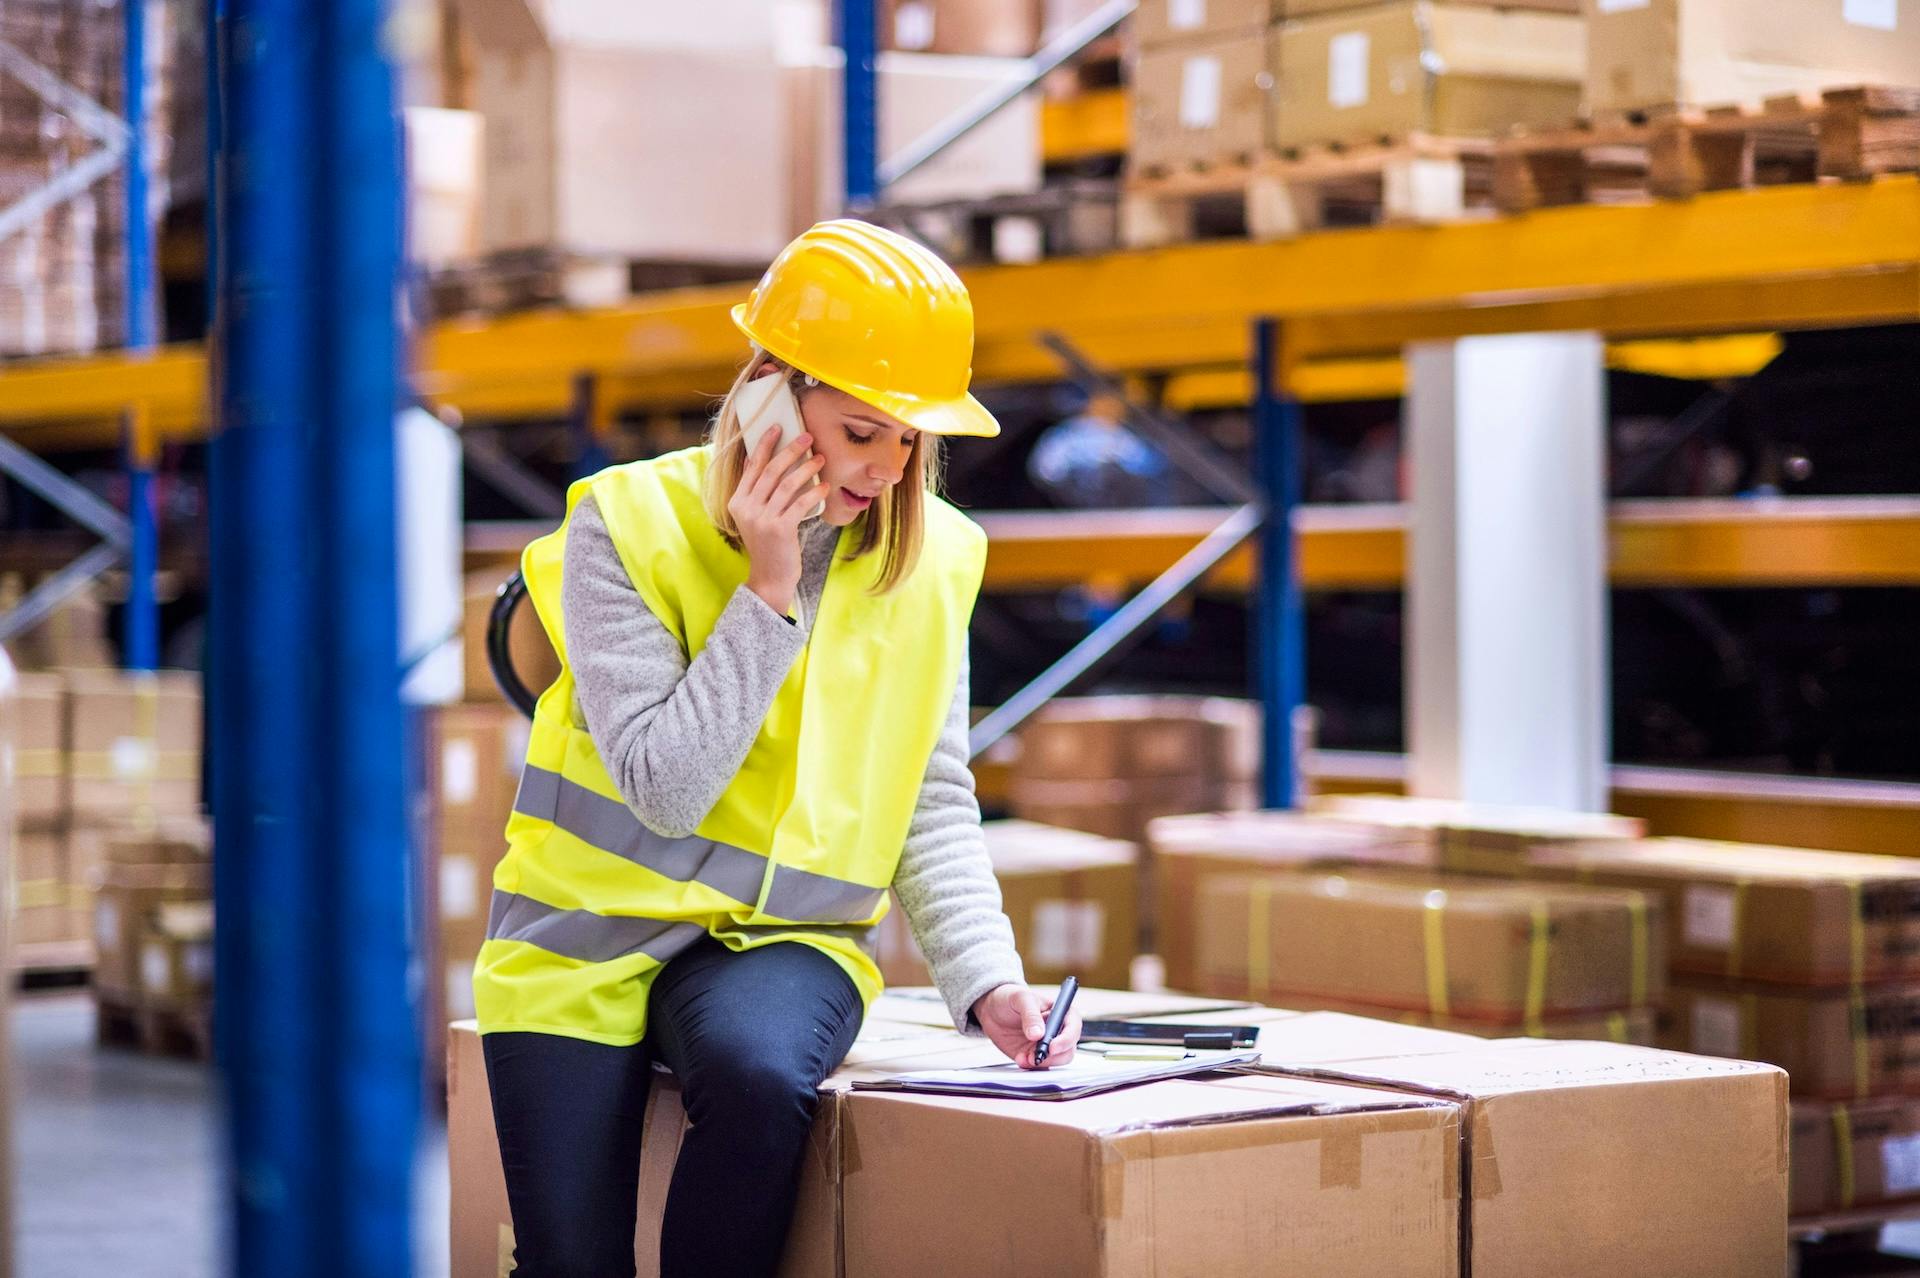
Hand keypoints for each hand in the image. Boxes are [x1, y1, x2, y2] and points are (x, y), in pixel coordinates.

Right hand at [730, 426, 826, 614]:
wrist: (770, 577)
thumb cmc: (768, 544)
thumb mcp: (754, 516)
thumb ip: (752, 490)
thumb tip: (752, 458)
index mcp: (737, 501)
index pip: (752, 466)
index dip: (764, 444)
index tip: (777, 427)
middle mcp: (746, 508)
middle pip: (771, 471)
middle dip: (790, 450)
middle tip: (807, 437)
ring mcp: (762, 519)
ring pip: (787, 485)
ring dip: (806, 468)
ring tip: (820, 459)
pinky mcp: (779, 529)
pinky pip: (800, 504)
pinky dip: (814, 493)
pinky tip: (825, 486)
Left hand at [972, 983, 1080, 1069]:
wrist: (992, 1009)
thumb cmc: (1010, 997)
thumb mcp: (1020, 998)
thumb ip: (1030, 1015)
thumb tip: (1038, 1034)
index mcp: (1060, 1012)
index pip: (1073, 1027)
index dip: (1067, 1039)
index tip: (1052, 1046)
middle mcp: (1057, 1030)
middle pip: (1068, 1049)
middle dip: (1054, 1056)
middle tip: (1035, 1056)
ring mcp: (1046, 1044)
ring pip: (1056, 1061)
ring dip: (1042, 1063)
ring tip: (1024, 1057)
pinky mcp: (1034, 1055)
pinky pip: (1040, 1067)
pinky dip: (1031, 1067)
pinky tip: (1020, 1059)